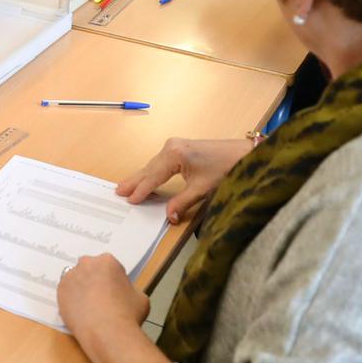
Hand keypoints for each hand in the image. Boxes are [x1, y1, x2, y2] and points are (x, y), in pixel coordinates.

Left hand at [57, 252, 148, 337]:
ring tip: (89, 308)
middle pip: (90, 270)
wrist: (107, 332)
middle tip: (101, 299)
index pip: (110, 267)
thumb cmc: (128, 313)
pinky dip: (72, 301)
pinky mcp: (60, 293)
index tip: (115, 292)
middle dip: (94, 280)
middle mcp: (86, 264)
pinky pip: (67, 294)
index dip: (113, 280)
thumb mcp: (140, 297)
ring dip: (81, 289)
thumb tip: (123, 294)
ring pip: (76, 281)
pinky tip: (80, 314)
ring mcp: (70, 278)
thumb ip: (129, 289)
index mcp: (107, 261)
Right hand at [116, 136, 256, 224]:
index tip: (130, 200)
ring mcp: (175, 145)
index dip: (141, 190)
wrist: (243, 153)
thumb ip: (182, 202)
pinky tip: (145, 178)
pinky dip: (152, 172)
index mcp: (174, 154)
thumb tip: (169, 217)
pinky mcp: (180, 147)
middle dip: (135, 181)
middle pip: (149, 168)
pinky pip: (160, 163)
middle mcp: (171, 147)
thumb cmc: (225, 168)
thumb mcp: (202, 189)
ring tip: (126, 187)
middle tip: (118, 192)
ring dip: (141, 177)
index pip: (153, 176)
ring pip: (153, 165)